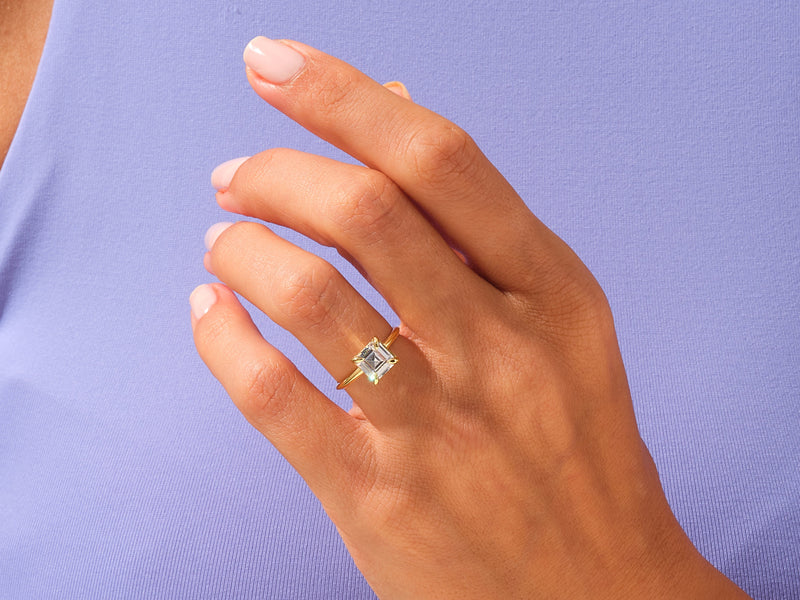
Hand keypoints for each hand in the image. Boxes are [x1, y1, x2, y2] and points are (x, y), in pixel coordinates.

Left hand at [190, 37, 749, 598]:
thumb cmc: (577, 449)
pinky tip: (209, 310)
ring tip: (224, 241)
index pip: (440, 159)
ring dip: (244, 248)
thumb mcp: (561, 325)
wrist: (601, 597)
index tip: (274, 65)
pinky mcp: (379, 497)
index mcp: (555, 294)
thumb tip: (395, 107)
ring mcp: (440, 426)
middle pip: (365, 212)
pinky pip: (273, 397)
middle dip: (276, 171)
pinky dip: (220, 338)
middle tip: (235, 173)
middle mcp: (500, 349)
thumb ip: (480, 224)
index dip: (345, 98)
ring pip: (308, 295)